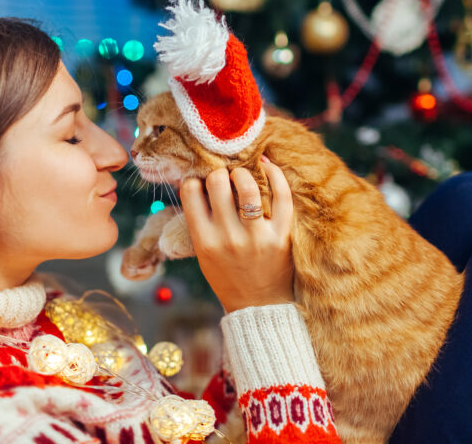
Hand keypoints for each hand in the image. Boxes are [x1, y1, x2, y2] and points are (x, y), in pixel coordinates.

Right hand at [180, 156, 293, 312]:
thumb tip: (198, 182)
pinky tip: (267, 167)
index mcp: (204, 241)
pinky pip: (282, 196)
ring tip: (242, 175)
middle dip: (218, 173)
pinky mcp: (281, 235)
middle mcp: (228, 237)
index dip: (194, 180)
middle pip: (217, 183)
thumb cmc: (226, 276)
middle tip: (223, 177)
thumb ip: (199, 221)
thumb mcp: (203, 253)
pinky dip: (274, 175)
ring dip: (243, 172)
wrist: (258, 305)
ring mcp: (256, 236)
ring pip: (248, 186)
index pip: (190, 192)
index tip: (202, 182)